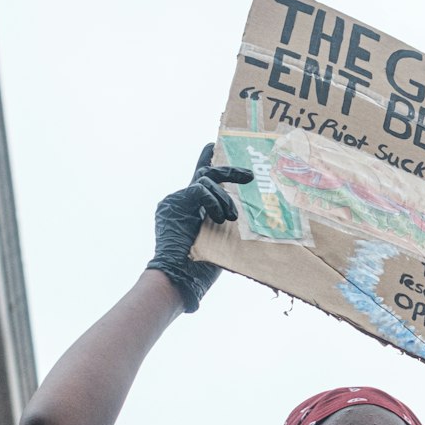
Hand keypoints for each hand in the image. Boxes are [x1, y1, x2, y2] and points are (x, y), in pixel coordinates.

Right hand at [145, 143, 253, 311]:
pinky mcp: (174, 203)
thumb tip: (245, 221)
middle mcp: (180, 202)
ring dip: (223, 198)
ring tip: (230, 217)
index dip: (210, 164)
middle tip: (250, 176)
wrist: (178, 278)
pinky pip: (198, 189)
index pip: (202, 182)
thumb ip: (224, 225)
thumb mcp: (219, 241)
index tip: (215, 146)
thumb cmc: (199, 269)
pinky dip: (212, 200)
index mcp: (190, 210)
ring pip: (205, 180)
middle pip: (206, 174)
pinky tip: (219, 216)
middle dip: (229, 172)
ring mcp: (175, 201)